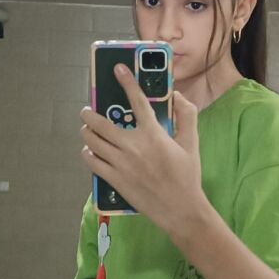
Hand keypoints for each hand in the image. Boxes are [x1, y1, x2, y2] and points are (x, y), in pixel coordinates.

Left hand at [80, 64, 205, 233]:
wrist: (180, 209)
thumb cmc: (187, 176)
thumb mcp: (192, 143)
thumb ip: (187, 116)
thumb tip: (177, 97)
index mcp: (153, 134)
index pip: (137, 101)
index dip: (127, 82)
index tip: (117, 69)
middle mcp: (133, 146)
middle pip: (101, 123)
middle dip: (89, 114)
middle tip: (88, 111)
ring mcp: (121, 164)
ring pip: (92, 141)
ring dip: (86, 131)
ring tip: (87, 130)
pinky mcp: (114, 180)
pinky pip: (92, 161)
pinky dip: (88, 153)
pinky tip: (91, 150)